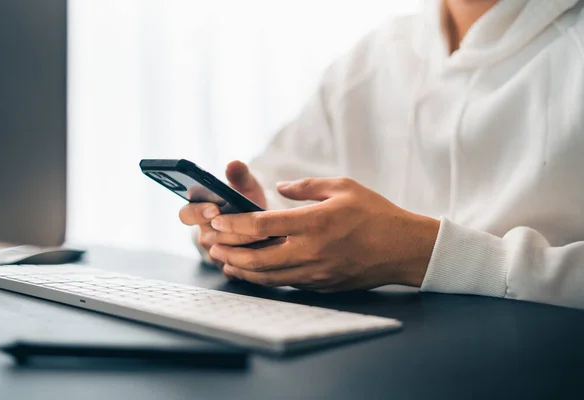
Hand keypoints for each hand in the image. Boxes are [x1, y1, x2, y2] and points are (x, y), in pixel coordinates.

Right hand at [179, 161, 266, 273]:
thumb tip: (234, 164)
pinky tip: (265, 251)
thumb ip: (240, 175)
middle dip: (226, 230)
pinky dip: (249, 261)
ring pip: (222, 253)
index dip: (197, 212)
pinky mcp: (230, 268)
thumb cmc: (250, 202)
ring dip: (242, 243)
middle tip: (245, 223)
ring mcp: (216, 252)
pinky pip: (234, 269)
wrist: (267, 224)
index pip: (186, 214)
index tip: (214, 208)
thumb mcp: (247, 186)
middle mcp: (205, 233)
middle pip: (206, 237)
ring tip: (264, 233)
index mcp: (200, 212)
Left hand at [208, 177, 439, 291]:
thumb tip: (279, 189)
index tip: (218, 221)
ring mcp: (315, 272)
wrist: (403, 249)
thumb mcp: (343, 187)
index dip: (234, 224)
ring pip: (267, 277)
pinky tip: (252, 272)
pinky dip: (262, 279)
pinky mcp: (321, 285)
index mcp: (314, 223)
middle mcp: (311, 251)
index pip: (261, 226)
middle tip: (211, 245)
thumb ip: (306, 186)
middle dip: (228, 252)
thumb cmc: (375, 214)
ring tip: (224, 260)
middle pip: (256, 259)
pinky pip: (284, 284)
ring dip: (241, 270)